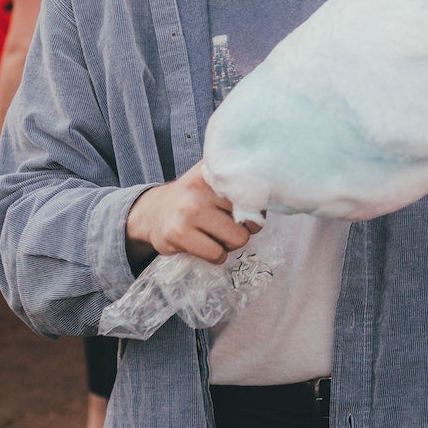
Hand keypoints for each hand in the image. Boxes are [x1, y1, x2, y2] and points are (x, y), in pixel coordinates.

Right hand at [125, 163, 260, 264]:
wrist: (153, 213)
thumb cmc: (194, 198)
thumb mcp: (212, 180)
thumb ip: (239, 181)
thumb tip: (274, 192)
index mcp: (214, 171)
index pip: (255, 193)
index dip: (255, 207)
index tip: (244, 210)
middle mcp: (200, 187)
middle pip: (251, 220)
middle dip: (243, 228)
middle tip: (227, 226)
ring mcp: (189, 210)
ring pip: (237, 239)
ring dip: (230, 244)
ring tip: (216, 236)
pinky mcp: (179, 234)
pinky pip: (217, 254)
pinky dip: (217, 256)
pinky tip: (206, 246)